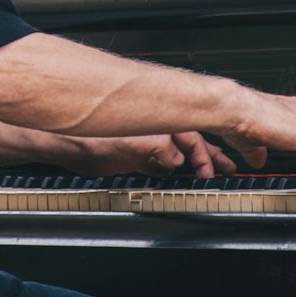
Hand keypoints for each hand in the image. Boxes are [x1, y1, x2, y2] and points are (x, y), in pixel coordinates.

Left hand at [73, 132, 237, 177]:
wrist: (66, 148)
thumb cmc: (91, 141)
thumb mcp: (132, 147)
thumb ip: (160, 151)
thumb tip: (178, 160)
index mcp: (158, 122)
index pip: (194, 136)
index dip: (208, 155)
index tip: (218, 170)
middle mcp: (155, 128)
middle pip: (192, 141)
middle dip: (211, 155)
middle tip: (230, 168)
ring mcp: (146, 141)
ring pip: (180, 151)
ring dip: (197, 162)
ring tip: (214, 171)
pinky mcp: (136, 154)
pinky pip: (164, 161)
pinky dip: (177, 168)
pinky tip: (182, 174)